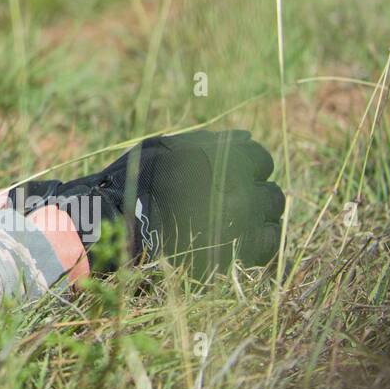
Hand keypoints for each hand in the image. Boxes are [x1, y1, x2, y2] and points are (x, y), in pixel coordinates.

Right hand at [10, 130, 284, 276]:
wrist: (117, 220)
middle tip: (234, 200)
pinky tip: (243, 238)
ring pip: (272, 219)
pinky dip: (261, 242)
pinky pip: (266, 246)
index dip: (251, 166)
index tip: (236, 175)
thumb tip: (246, 138)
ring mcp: (237, 223)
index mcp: (222, 160)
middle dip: (257, 195)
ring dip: (262, 218)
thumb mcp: (164, 147)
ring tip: (238, 220)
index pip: (260, 159)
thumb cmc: (135, 178)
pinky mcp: (233, 250)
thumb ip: (207, 143)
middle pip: (271, 192)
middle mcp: (236, 189)